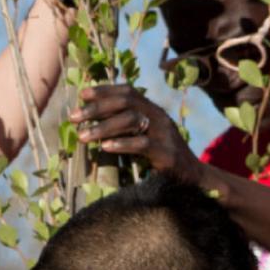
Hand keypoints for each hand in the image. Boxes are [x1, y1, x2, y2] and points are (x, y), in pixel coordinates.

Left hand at [69, 84, 203, 183]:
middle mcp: (160, 117)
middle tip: (74, 117)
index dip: (105, 90)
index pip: (129, 91)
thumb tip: (95, 122)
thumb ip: (129, 127)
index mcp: (154, 111)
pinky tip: (105, 148)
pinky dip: (121, 144)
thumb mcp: (147, 137)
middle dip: (97, 108)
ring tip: (83, 136)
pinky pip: (142, 144)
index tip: (82, 95)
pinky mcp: (167, 153)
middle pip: (126, 103)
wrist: (194, 178)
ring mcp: (165, 134)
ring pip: (131, 120)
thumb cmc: (164, 159)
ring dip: (103, 127)